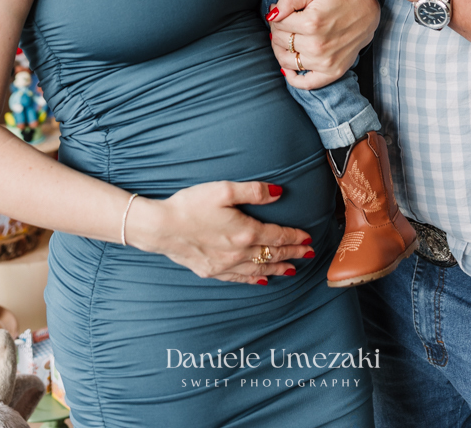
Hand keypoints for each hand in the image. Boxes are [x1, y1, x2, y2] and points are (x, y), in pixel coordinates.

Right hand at [125, 181, 313, 283]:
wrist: (161, 227)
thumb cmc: (191, 204)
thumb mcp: (224, 190)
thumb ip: (253, 191)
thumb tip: (279, 192)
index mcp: (245, 232)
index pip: (278, 236)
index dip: (295, 237)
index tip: (308, 238)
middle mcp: (239, 253)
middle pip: (273, 254)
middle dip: (293, 253)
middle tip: (309, 254)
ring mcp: (225, 265)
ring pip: (259, 270)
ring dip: (278, 268)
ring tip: (293, 269)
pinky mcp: (212, 271)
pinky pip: (240, 278)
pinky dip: (255, 279)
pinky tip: (261, 280)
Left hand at [268, 0, 379, 89]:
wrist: (366, 16)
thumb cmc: (339, 1)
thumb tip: (272, 15)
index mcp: (311, 22)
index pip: (278, 24)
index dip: (276, 17)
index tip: (281, 14)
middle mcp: (316, 45)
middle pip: (279, 41)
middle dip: (277, 31)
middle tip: (284, 25)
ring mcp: (324, 62)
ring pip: (285, 61)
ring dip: (279, 50)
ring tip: (286, 41)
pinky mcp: (331, 73)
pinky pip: (304, 84)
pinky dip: (292, 77)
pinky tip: (290, 66)